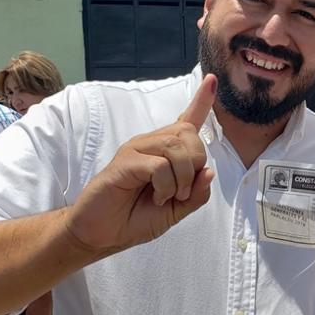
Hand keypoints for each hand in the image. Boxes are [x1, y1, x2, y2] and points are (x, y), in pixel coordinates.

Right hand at [63, 75, 217, 256]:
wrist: (102, 234)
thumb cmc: (135, 218)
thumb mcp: (176, 210)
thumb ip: (196, 194)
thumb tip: (209, 172)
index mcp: (165, 152)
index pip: (187, 120)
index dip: (202, 101)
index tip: (213, 79)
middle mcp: (151, 143)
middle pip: (188, 134)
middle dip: (195, 165)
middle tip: (183, 191)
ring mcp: (136, 149)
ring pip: (175, 147)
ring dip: (182, 178)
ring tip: (168, 196)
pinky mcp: (125, 161)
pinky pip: (158, 165)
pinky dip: (166, 186)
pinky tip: (156, 197)